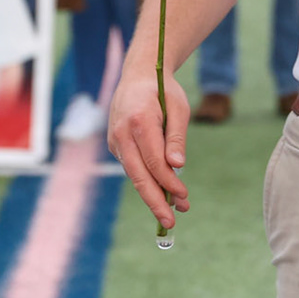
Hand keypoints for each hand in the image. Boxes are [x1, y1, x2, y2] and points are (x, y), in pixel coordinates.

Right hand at [107, 68, 191, 231]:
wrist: (138, 75)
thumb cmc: (163, 90)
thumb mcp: (178, 108)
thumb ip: (176, 138)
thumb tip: (177, 167)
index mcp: (139, 121)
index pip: (153, 160)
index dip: (168, 182)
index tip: (183, 196)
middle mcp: (121, 133)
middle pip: (138, 175)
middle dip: (155, 201)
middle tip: (171, 222)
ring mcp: (115, 140)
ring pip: (134, 175)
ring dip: (154, 194)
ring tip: (176, 210)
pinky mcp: (115, 145)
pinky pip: (132, 167)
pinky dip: (147, 181)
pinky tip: (165, 191)